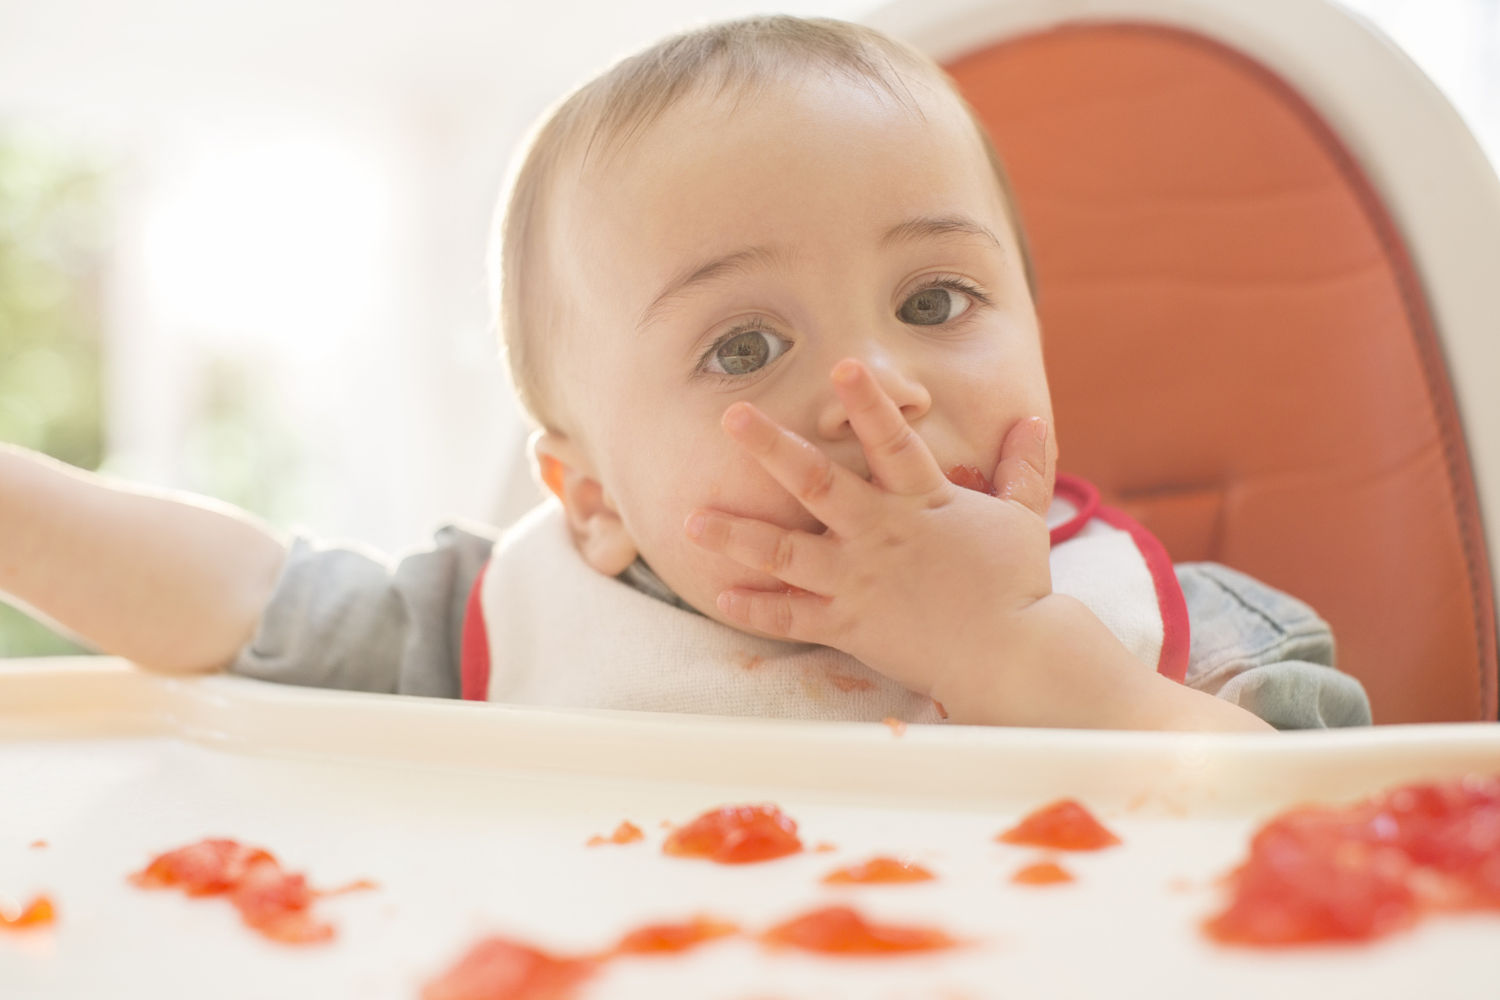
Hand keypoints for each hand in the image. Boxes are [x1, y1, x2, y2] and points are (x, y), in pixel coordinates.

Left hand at [683, 357, 1053, 700]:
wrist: (1009, 657)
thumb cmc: (1017, 587)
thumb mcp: (1023, 520)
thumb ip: (1023, 469)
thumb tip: (1034, 422)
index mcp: (923, 502)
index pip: (892, 442)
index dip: (868, 404)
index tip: (841, 366)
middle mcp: (881, 534)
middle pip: (817, 483)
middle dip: (771, 448)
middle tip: (732, 417)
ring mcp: (860, 580)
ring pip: (786, 552)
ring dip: (737, 534)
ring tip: (692, 519)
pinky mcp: (849, 625)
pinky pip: (793, 618)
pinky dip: (757, 609)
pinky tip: (723, 596)